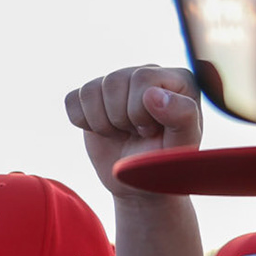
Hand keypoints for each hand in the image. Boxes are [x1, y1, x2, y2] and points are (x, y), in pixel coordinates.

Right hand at [64, 66, 203, 196]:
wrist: (140, 182)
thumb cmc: (166, 163)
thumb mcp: (182, 145)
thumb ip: (182, 116)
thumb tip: (152, 93)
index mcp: (178, 79)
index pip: (142, 78)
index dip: (139, 111)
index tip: (150, 131)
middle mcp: (147, 74)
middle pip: (114, 80)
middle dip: (120, 118)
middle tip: (135, 134)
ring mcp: (119, 82)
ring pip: (91, 90)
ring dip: (102, 123)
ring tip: (121, 133)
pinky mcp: (92, 96)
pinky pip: (72, 100)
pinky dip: (82, 122)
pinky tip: (104, 130)